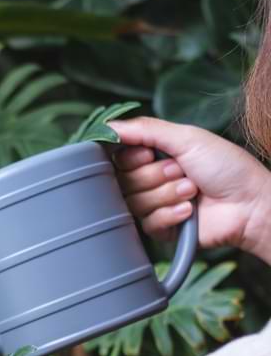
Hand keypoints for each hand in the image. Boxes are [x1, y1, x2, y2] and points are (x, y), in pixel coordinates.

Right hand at [108, 117, 270, 264]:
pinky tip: (190, 210)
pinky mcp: (160, 229)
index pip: (119, 158)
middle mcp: (151, 180)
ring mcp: (154, 206)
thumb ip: (145, 130)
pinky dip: (171, 214)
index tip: (150, 155)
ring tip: (192, 190)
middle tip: (181, 171)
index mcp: (154, 157)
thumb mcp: (187, 138)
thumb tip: (108, 126)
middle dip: (155, 176)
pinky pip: (147, 223)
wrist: (248, 203)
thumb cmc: (226, 166)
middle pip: (124, 181)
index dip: (131, 158)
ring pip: (135, 202)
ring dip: (167, 194)